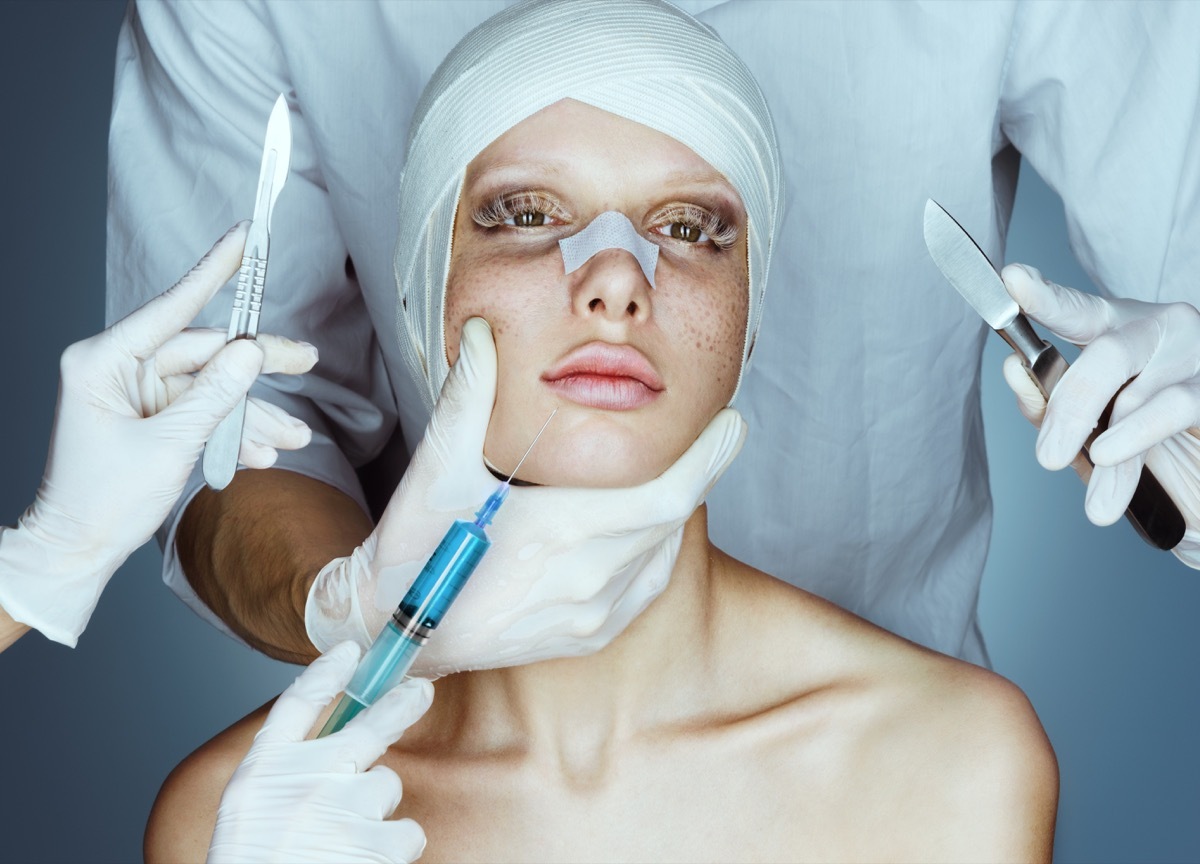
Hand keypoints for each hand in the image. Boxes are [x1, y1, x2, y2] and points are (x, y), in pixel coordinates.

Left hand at [0, 223, 317, 644]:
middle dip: (257, 368)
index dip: (214, 272)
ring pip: (212, 388)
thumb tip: (251, 351)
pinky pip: (205, 413)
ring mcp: (139, 396)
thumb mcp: (169, 447)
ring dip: (253, 415)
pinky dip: (234, 433)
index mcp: (103, 361)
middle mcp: (121, 370)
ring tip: (292, 438)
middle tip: (305, 362)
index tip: (244, 236)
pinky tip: (262, 454)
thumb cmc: (101, 502)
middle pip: (204, 353)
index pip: (171, 307)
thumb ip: (215, 396)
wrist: (78, 552)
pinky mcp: (155, 420)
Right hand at [207, 641, 429, 863]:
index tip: (349, 651)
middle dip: (401, 704)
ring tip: (344, 845)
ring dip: (376, 812)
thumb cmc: (256, 863)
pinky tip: (362, 863)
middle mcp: (305, 779)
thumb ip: (287, 776)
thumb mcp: (250, 813)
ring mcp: (343, 807)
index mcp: (263, 773)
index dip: (326, 674)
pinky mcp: (377, 841)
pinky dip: (393, 848)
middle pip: (367, 726)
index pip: (296, 705)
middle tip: (421, 690)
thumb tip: (337, 749)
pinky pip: (407, 832)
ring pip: (387, 788)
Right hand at [306, 317, 745, 674]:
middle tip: (715, 435)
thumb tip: (487, 333)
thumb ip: (468, 398)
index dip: (707, 459)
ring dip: (676, 512)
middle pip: (672, 521)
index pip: (665, 496)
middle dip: (699, 473)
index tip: (732, 424)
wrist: (391, 627)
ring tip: (680, 473)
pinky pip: (647, 588)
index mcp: (558, 534)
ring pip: (663, 553)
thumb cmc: (413, 546)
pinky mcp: (587, 639)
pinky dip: (658, 550)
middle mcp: (586, 583)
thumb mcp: (434, 469)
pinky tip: (650, 528)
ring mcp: (590, 618)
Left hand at [999, 263, 1199, 566]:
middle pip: (1107, 354)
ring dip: (1104, 444)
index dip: (1046, 297)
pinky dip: (1135, 439)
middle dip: (1071, 409)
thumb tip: (1013, 369)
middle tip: (1048, 456)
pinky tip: (1111, 457)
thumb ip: (1046, 401)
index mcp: (1117, 327)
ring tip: (1084, 484)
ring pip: (1136, 392)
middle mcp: (1158, 328)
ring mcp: (1194, 353)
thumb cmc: (1140, 441)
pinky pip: (1171, 408)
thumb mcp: (1083, 424)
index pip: (1078, 309)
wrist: (1197, 469)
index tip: (1014, 279)